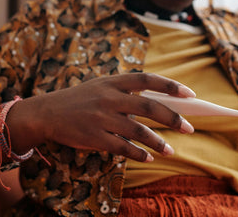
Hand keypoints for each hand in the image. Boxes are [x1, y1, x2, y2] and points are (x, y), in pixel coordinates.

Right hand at [18, 73, 195, 161]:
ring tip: (171, 150)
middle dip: (172, 118)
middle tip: (189, 128)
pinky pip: (122, 147)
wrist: (47, 112)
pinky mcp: (93, 137)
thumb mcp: (102, 87)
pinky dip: (138, 153)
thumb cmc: (81, 99)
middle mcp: (109, 97)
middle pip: (149, 107)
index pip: (148, 79)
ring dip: (158, 142)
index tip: (190, 94)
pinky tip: (148, 157)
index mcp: (113, 82)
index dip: (170, 86)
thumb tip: (162, 103)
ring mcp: (101, 117)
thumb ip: (128, 92)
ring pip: (138, 131)